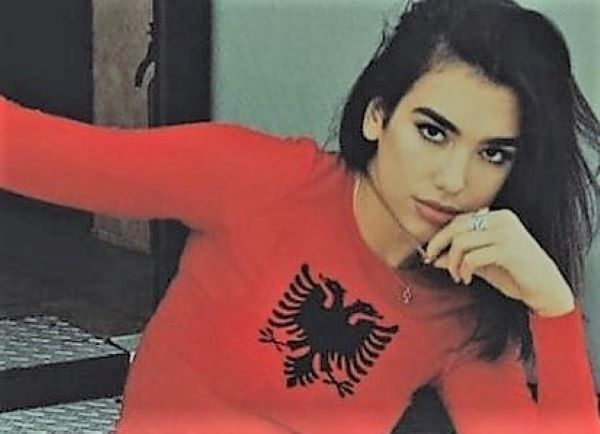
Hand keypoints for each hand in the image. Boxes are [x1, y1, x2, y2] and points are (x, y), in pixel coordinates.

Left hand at [424, 209, 574, 316]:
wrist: (546, 289)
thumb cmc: (515, 274)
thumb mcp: (482, 263)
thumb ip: (460, 257)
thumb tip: (432, 257)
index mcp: (497, 217)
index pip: (459, 220)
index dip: (440, 236)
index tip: (430, 253)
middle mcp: (502, 220)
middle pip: (457, 227)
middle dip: (438, 245)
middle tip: (431, 261)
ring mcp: (507, 233)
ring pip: (461, 242)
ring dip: (452, 262)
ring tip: (458, 276)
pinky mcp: (508, 250)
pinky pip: (472, 257)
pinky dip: (464, 269)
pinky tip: (467, 279)